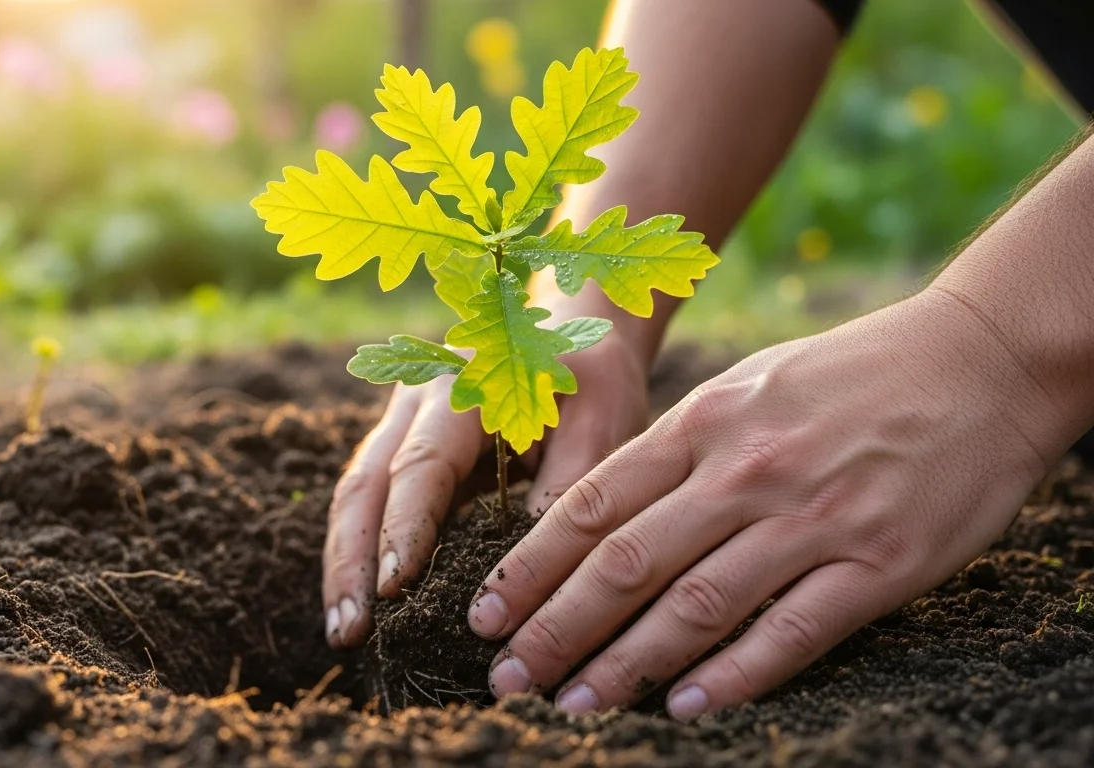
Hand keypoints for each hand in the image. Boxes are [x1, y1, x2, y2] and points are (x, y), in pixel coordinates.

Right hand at [322, 326, 651, 648]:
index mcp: (464, 386)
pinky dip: (360, 552)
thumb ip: (567, 490)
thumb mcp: (599, 428)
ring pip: (356, 494)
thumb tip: (526, 574)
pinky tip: (359, 604)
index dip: (403, 527)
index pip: (421, 464)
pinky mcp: (403, 448)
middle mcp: (416, 401)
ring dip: (345, 563)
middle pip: (365, 482)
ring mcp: (401, 423)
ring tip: (345, 632)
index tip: (392, 589)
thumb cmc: (592, 381)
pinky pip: (369, 500)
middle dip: (352, 560)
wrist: (572, 332)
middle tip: (350, 631)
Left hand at [467, 287, 1069, 719]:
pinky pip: (792, 631)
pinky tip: (686, 708)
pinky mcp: (879, 562)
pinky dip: (735, 676)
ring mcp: (812, 518)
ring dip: (626, 664)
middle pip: (626, 563)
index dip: (531, 568)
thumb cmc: (848, 375)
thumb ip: (676, 448)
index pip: (593, 506)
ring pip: (696, 605)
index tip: (486, 615)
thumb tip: (597, 514)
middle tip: (508, 678)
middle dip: (556, 628)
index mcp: (704, 422)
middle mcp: (746, 471)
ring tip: (574, 705)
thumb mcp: (745, 387)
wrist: (979, 359)